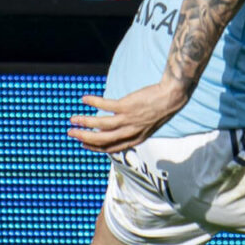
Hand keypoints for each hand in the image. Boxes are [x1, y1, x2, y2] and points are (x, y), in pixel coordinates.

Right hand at [68, 79, 188, 153]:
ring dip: (84, 122)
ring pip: (100, 124)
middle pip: (101, 139)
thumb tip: (112, 129)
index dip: (95, 147)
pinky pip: (105, 105)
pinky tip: (84, 99)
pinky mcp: (127, 106)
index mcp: (136, 139)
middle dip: (84, 137)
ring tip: (73, 119)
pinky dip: (93, 102)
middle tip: (71, 133)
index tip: (83, 144)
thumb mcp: (147, 126)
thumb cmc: (159, 109)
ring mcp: (128, 119)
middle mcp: (131, 132)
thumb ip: (131, 131)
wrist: (173, 96)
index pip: (111, 148)